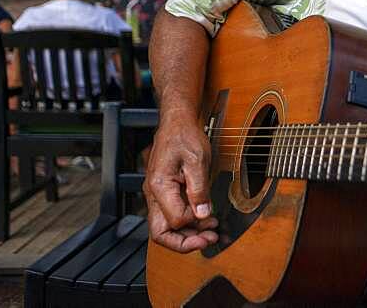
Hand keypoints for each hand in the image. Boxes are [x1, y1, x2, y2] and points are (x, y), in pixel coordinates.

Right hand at [143, 110, 218, 251]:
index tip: (212, 222)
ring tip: (212, 231)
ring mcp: (157, 195)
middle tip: (210, 239)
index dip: (194, 225)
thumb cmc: (185, 137)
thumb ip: (199, 190)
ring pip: (166, 227)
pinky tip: (205, 220)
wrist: (177, 122)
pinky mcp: (164, 193)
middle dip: (185, 243)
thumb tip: (202, 216)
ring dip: (189, 234)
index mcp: (159, 186)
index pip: (174, 220)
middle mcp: (153, 194)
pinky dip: (188, 223)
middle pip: (161, 233)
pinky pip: (171, 215)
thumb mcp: (197, 161)